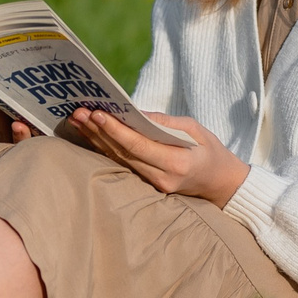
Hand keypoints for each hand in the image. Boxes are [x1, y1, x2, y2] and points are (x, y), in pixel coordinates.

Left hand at [58, 107, 249, 207]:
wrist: (220, 183)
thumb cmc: (210, 150)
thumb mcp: (196, 129)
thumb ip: (166, 122)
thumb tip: (136, 112)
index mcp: (176, 163)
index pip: (138, 146)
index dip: (115, 130)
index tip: (97, 114)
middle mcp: (161, 178)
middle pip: (122, 153)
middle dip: (98, 132)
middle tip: (78, 112)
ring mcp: (152, 185)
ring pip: (118, 159)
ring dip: (96, 139)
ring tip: (77, 120)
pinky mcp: (146, 184)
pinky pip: (122, 163)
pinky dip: (105, 148)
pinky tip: (90, 134)